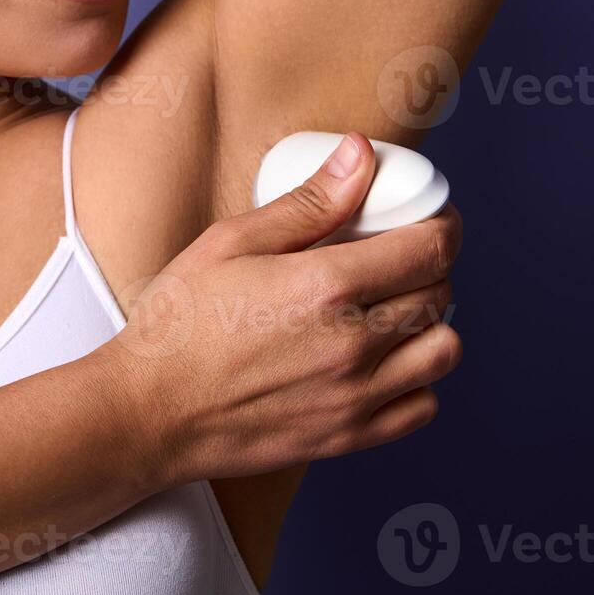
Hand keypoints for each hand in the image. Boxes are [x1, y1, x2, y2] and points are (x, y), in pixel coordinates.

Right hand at [107, 133, 462, 485]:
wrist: (148, 412)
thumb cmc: (179, 324)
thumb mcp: (233, 242)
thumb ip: (309, 202)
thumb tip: (362, 157)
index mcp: (326, 287)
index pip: (431, 249)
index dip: (444, 224)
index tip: (433, 216)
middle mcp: (352, 344)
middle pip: (440, 293)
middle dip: (431, 265)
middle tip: (401, 255)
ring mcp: (354, 397)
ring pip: (443, 350)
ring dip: (431, 322)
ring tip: (395, 307)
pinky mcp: (348, 437)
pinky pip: (422, 407)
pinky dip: (418, 379)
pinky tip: (385, 359)